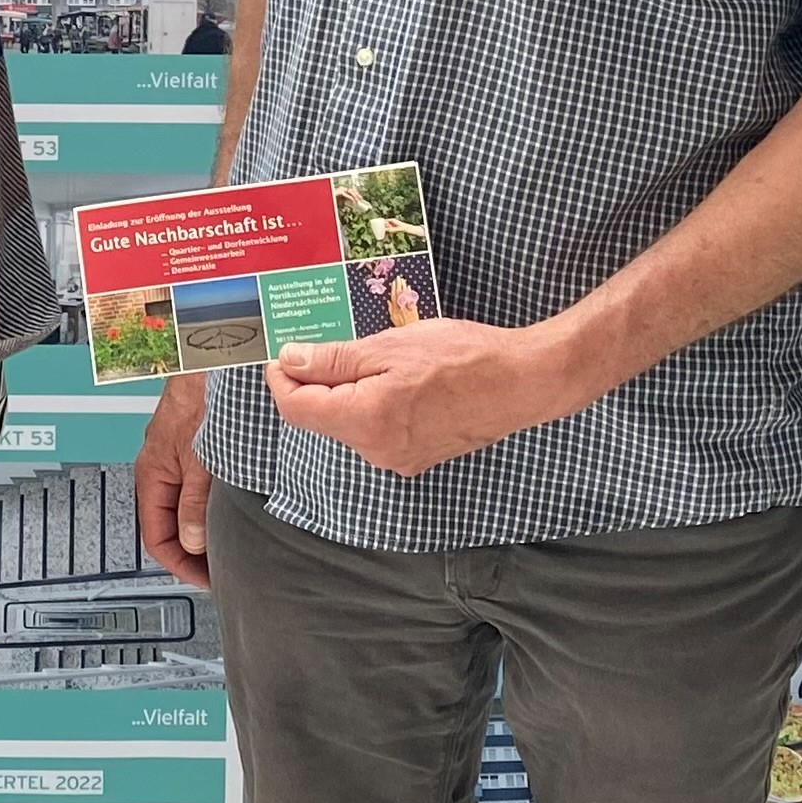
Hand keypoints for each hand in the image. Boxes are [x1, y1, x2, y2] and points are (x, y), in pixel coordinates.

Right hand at [138, 375, 212, 586]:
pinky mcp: (196, 446)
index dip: (180, 564)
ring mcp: (178, 456)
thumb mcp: (200, 459)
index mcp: (152, 473)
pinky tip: (232, 509)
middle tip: (219, 568)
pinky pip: (198, 487)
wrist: (211, 359)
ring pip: (186, 506)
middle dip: (193, 550)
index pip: (156, 538)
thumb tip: (194, 541)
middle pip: (170, 525)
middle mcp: (161, 467)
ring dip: (204, 527)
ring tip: (228, 543)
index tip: (205, 578)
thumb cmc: (199, 395)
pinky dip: (212, 505)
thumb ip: (195, 503)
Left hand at [265, 317, 573, 476]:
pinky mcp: (418, 457)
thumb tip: (291, 361)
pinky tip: (395, 379)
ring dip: (347, 393)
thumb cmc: (462, 358)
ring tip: (370, 356)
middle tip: (324, 343)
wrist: (521, 382)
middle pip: (323, 418)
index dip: (281, 380)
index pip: (298, 409)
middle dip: (316, 383)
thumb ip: (334, 359)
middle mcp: (377, 450)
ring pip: (351, 424)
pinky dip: (373, 405)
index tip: (280, 355)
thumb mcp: (390, 346)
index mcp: (365, 420)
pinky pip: (378, 432)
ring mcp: (399, 459)